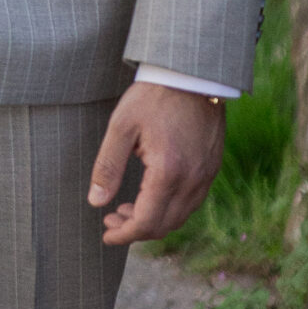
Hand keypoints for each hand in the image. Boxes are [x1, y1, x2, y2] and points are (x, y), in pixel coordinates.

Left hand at [87, 82, 225, 245]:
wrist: (193, 74)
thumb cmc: (153, 96)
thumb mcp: (121, 126)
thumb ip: (108, 166)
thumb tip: (96, 202)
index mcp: (168, 172)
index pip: (146, 222)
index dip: (124, 234)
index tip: (106, 234)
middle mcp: (192, 181)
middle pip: (164, 225)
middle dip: (136, 230)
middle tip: (111, 219)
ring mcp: (205, 176)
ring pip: (180, 217)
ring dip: (153, 221)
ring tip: (127, 209)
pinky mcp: (211, 168)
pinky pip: (191, 202)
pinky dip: (170, 208)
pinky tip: (152, 195)